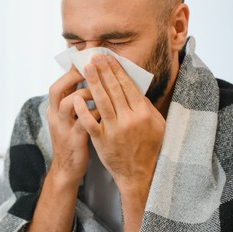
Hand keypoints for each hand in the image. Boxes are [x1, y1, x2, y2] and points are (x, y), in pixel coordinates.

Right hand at [46, 67, 99, 187]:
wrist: (67, 169)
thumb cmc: (73, 140)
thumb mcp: (69, 119)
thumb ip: (75, 103)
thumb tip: (91, 82)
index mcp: (53, 110)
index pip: (59, 83)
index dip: (71, 70)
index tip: (87, 58)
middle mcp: (54, 116)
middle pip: (57, 89)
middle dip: (74, 76)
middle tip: (92, 67)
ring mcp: (62, 128)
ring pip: (68, 103)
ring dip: (85, 92)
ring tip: (100, 88)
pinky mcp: (73, 139)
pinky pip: (83, 121)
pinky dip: (95, 112)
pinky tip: (107, 108)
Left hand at [72, 54, 164, 195]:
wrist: (139, 174)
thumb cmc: (150, 148)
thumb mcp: (156, 125)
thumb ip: (146, 107)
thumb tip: (136, 89)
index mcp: (143, 113)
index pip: (128, 86)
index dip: (117, 70)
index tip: (109, 58)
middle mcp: (129, 119)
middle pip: (114, 89)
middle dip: (103, 71)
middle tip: (94, 57)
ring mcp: (114, 130)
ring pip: (102, 101)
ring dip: (93, 83)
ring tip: (86, 68)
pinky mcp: (102, 141)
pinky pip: (90, 122)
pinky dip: (83, 110)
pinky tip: (76, 97)